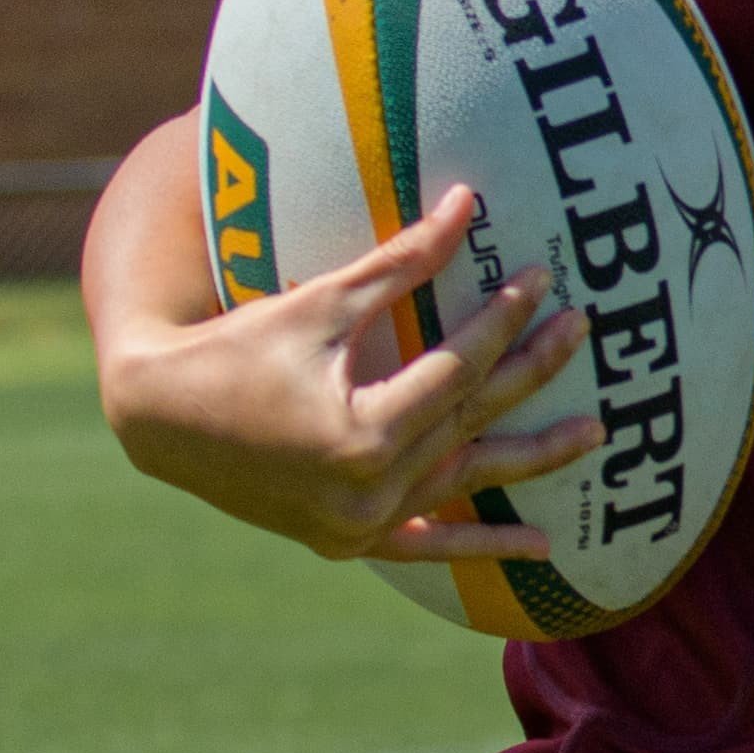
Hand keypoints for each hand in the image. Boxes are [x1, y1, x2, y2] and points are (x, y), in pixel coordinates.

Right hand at [99, 186, 596, 562]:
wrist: (157, 419)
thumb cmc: (237, 346)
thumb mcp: (322, 302)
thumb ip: (401, 263)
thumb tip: (468, 203)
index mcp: (364, 432)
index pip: (459, 369)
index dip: (504, 320)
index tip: (541, 280)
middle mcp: (368, 489)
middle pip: (471, 419)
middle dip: (532, 371)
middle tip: (583, 329)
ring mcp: (359, 523)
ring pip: (464, 483)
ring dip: (531, 459)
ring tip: (596, 432)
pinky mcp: (348, 540)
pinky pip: (427, 546)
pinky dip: (481, 546)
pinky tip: (543, 549)